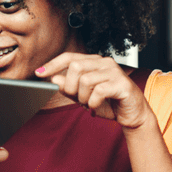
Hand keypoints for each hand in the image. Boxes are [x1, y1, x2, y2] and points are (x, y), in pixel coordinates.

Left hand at [36, 53, 154, 129]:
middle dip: (70, 86)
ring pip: (85, 79)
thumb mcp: (83, 96)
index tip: (39, 73)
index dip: (52, 64)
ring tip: (89, 103)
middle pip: (75, 67)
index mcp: (93, 62)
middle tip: (77, 98)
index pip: (69, 57)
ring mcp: (114, 71)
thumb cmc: (108, 103)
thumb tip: (54, 79)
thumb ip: (69, 87)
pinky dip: (93, 102)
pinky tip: (96, 106)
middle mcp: (104, 62)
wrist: (132, 114)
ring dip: (83, 97)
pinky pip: (98, 90)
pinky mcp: (122, 83)